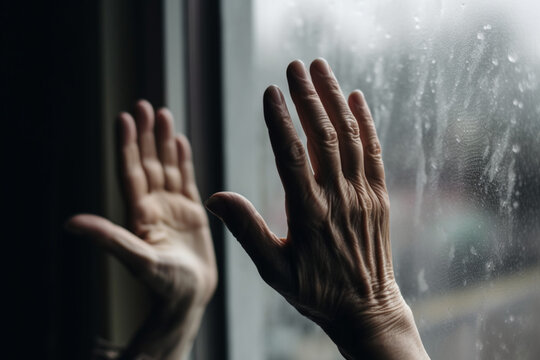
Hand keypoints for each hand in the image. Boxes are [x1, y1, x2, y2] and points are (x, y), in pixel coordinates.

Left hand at [67, 100, 215, 358]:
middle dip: (146, 135)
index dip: (126, 146)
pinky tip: (181, 142)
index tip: (125, 118)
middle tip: (145, 105)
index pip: (130, 173)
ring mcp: (172, 208)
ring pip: (167, 167)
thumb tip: (70, 222)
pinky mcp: (192, 213)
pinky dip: (183, 160)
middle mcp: (153, 206)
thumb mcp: (137, 261)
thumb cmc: (164, 285)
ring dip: (164, 141)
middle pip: (147, 163)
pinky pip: (186, 180)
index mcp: (139, 214)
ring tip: (163, 114)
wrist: (188, 297)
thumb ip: (109, 238)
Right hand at [206, 60, 427, 358]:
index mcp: (308, 213)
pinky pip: (374, 153)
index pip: (291, 156)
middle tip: (295, 66)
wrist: (365, 308)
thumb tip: (216, 198)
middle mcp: (337, 197)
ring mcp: (362, 195)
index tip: (270, 91)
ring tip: (321, 69)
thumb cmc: (315, 290)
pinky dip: (366, 123)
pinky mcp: (378, 197)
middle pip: (323, 136)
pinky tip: (357, 98)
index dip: (280, 120)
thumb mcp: (273, 269)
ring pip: (349, 137)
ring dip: (335, 100)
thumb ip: (246, 231)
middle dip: (308, 97)